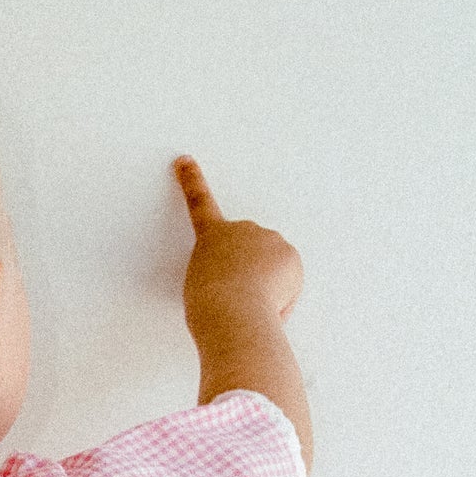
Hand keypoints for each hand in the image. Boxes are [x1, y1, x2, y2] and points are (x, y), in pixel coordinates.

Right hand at [173, 157, 302, 340]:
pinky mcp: (290, 254)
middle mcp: (241, 229)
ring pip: (273, 267)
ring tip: (250, 303)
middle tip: (238, 296)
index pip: (199, 203)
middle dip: (251, 272)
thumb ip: (219, 275)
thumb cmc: (211, 309)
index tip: (185, 161)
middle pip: (250, 250)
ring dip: (268, 286)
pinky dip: (284, 297)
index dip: (191, 181)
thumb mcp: (201, 289)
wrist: (232, 314)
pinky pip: (290, 280)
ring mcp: (268, 238)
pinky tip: (268, 304)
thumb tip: (242, 286)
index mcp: (211, 237)